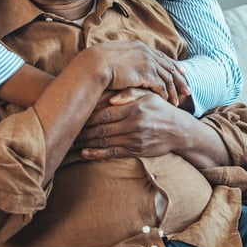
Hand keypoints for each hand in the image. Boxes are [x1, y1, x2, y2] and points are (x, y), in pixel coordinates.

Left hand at [74, 91, 188, 159]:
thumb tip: (111, 97)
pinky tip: (85, 153)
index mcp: (134, 108)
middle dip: (82, 130)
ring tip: (70, 142)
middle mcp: (133, 124)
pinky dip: (97, 154)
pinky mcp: (136, 150)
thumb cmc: (161, 109)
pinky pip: (113, 153)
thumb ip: (131, 93)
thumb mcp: (149, 95)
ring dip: (86, 143)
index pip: (105, 113)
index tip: (74, 114)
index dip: (87, 115)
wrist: (179, 130)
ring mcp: (134, 139)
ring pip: (105, 141)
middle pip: (101, 128)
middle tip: (66, 130)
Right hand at [88, 41, 189, 106]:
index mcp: (140, 46)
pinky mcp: (146, 74)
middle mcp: (147, 53)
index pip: (161, 57)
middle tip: (188, 89)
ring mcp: (148, 63)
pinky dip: (165, 94)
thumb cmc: (98, 62)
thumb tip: (123, 63)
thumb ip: (124, 58)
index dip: (172, 65)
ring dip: (174, 91)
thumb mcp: (113, 55)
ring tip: (178, 102)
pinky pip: (161, 86)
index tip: (181, 72)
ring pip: (167, 78)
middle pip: (169, 67)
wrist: (94, 64)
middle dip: (180, 79)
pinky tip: (167, 102)